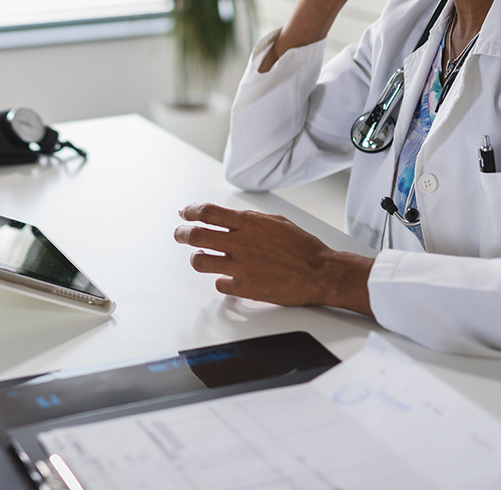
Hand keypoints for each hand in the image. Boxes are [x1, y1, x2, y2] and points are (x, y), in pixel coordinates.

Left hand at [174, 203, 374, 314]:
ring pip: (200, 262)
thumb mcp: (276, 222)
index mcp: (248, 223)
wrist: (320, 272)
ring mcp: (240, 266)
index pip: (207, 213)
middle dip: (182, 233)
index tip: (185, 214)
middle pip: (196, 236)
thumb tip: (231, 219)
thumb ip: (250, 220)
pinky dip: (220, 281)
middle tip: (180, 234)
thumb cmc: (302, 247)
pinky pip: (219, 284)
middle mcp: (240, 243)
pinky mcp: (244, 287)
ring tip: (199, 258)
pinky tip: (226, 279)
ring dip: (197, 258)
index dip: (191, 212)